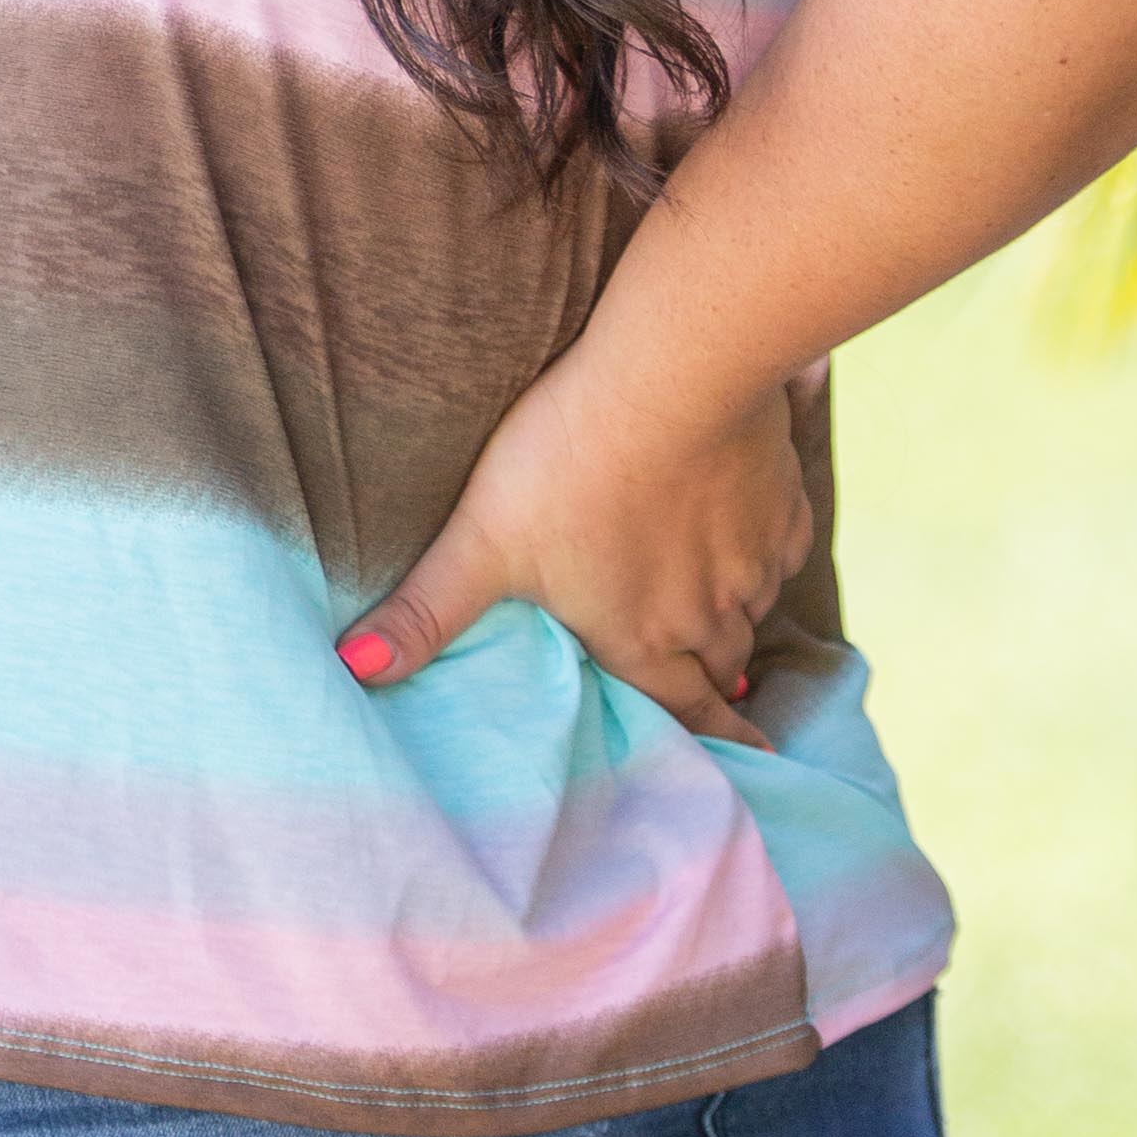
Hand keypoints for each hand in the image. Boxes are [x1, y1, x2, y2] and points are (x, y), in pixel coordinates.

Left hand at [337, 351, 812, 748]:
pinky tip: (756, 544)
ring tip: (726, 627)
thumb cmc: (569, 460)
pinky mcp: (781, 499)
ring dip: (738, 622)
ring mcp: (751, 557)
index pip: (681, 710)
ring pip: (753, 610)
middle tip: (725, 702)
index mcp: (640, 637)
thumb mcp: (482, 541)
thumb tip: (352, 671)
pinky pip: (784, 548)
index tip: (742, 762)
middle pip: (721, 666)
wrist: (673, 375)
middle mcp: (707, 613)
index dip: (707, 740)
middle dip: (717, 686)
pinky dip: (769, 556)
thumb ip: (425, 613)